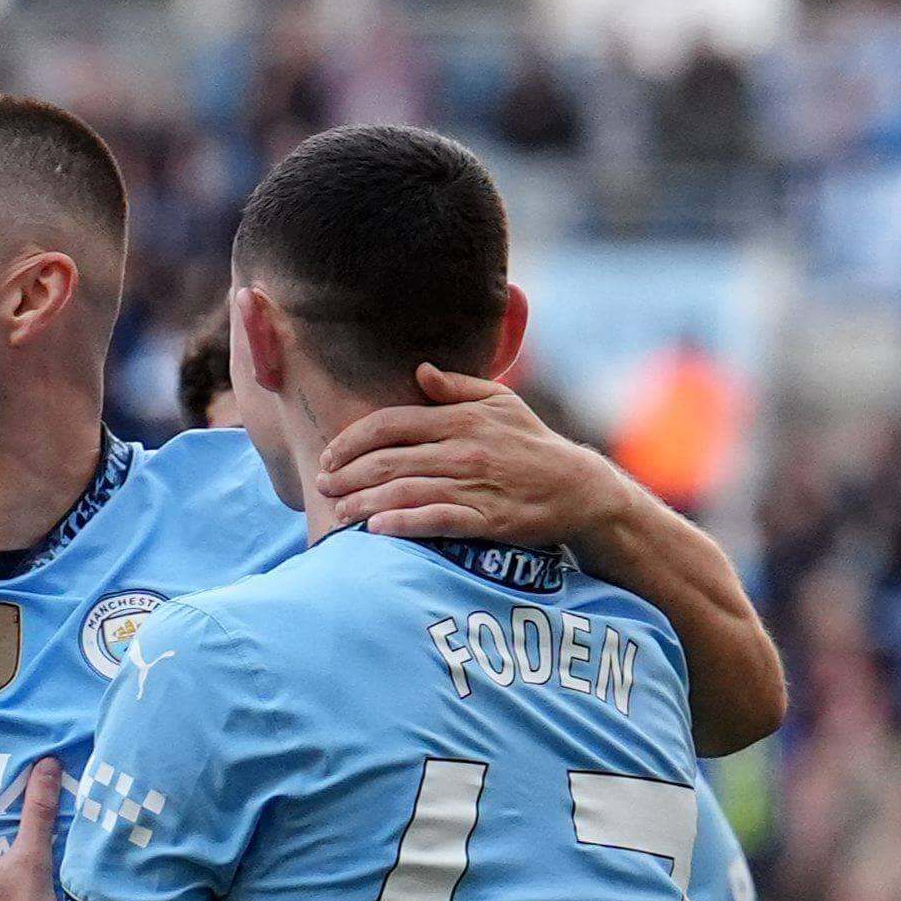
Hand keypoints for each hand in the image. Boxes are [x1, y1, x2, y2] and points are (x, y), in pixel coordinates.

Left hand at [316, 364, 635, 547]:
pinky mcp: (487, 519)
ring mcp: (475, 485)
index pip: (392, 424)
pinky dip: (405, 523)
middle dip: (349, 473)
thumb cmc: (532, 442)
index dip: (354, 440)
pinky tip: (378, 528)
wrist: (577, 487)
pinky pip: (438, 520)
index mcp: (461, 419)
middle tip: (323, 486)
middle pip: (390, 459)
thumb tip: (420, 372)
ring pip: (406, 491)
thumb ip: (457, 387)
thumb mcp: (500, 402)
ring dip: (365, 501)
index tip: (331, 455)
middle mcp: (463, 450)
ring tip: (340, 511)